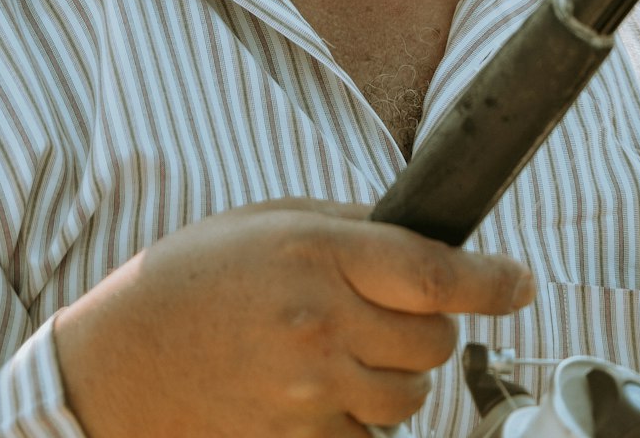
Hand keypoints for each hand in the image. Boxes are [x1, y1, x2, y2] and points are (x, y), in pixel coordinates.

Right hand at [54, 199, 534, 436]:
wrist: (119, 363)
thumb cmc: (191, 278)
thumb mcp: (267, 222)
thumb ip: (346, 227)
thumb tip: (417, 234)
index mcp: (316, 254)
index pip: (431, 273)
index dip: (491, 281)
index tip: (519, 282)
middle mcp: (319, 323)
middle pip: (433, 343)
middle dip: (430, 328)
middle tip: (392, 315)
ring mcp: (308, 393)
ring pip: (408, 399)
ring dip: (397, 378)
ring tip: (346, 352)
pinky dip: (359, 419)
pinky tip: (317, 390)